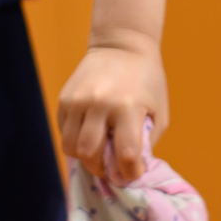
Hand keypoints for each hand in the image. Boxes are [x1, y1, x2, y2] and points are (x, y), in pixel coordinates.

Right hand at [58, 39, 167, 183]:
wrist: (121, 46)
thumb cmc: (147, 82)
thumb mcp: (157, 111)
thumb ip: (145, 141)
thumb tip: (129, 168)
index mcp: (128, 108)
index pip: (125, 154)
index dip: (128, 173)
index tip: (131, 174)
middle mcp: (99, 104)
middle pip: (89, 153)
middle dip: (100, 169)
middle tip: (109, 169)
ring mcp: (78, 100)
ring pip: (70, 146)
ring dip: (83, 157)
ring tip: (95, 155)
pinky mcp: (65, 97)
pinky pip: (63, 130)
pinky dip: (74, 140)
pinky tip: (87, 135)